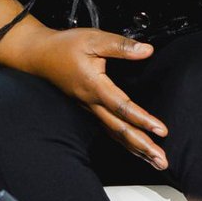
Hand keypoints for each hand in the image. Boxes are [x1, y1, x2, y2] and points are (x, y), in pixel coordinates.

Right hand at [24, 26, 169, 169]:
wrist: (40, 55)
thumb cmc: (65, 46)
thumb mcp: (93, 39)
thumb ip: (120, 46)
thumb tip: (146, 50)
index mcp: (94, 86)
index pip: (122, 107)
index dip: (142, 119)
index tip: (161, 130)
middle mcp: (92, 102)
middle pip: (119, 129)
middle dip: (142, 146)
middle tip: (162, 161)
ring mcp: (89, 108)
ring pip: (115, 133)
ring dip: (136, 149)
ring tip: (155, 161)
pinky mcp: (89, 108)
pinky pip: (109, 129)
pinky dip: (124, 142)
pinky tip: (136, 149)